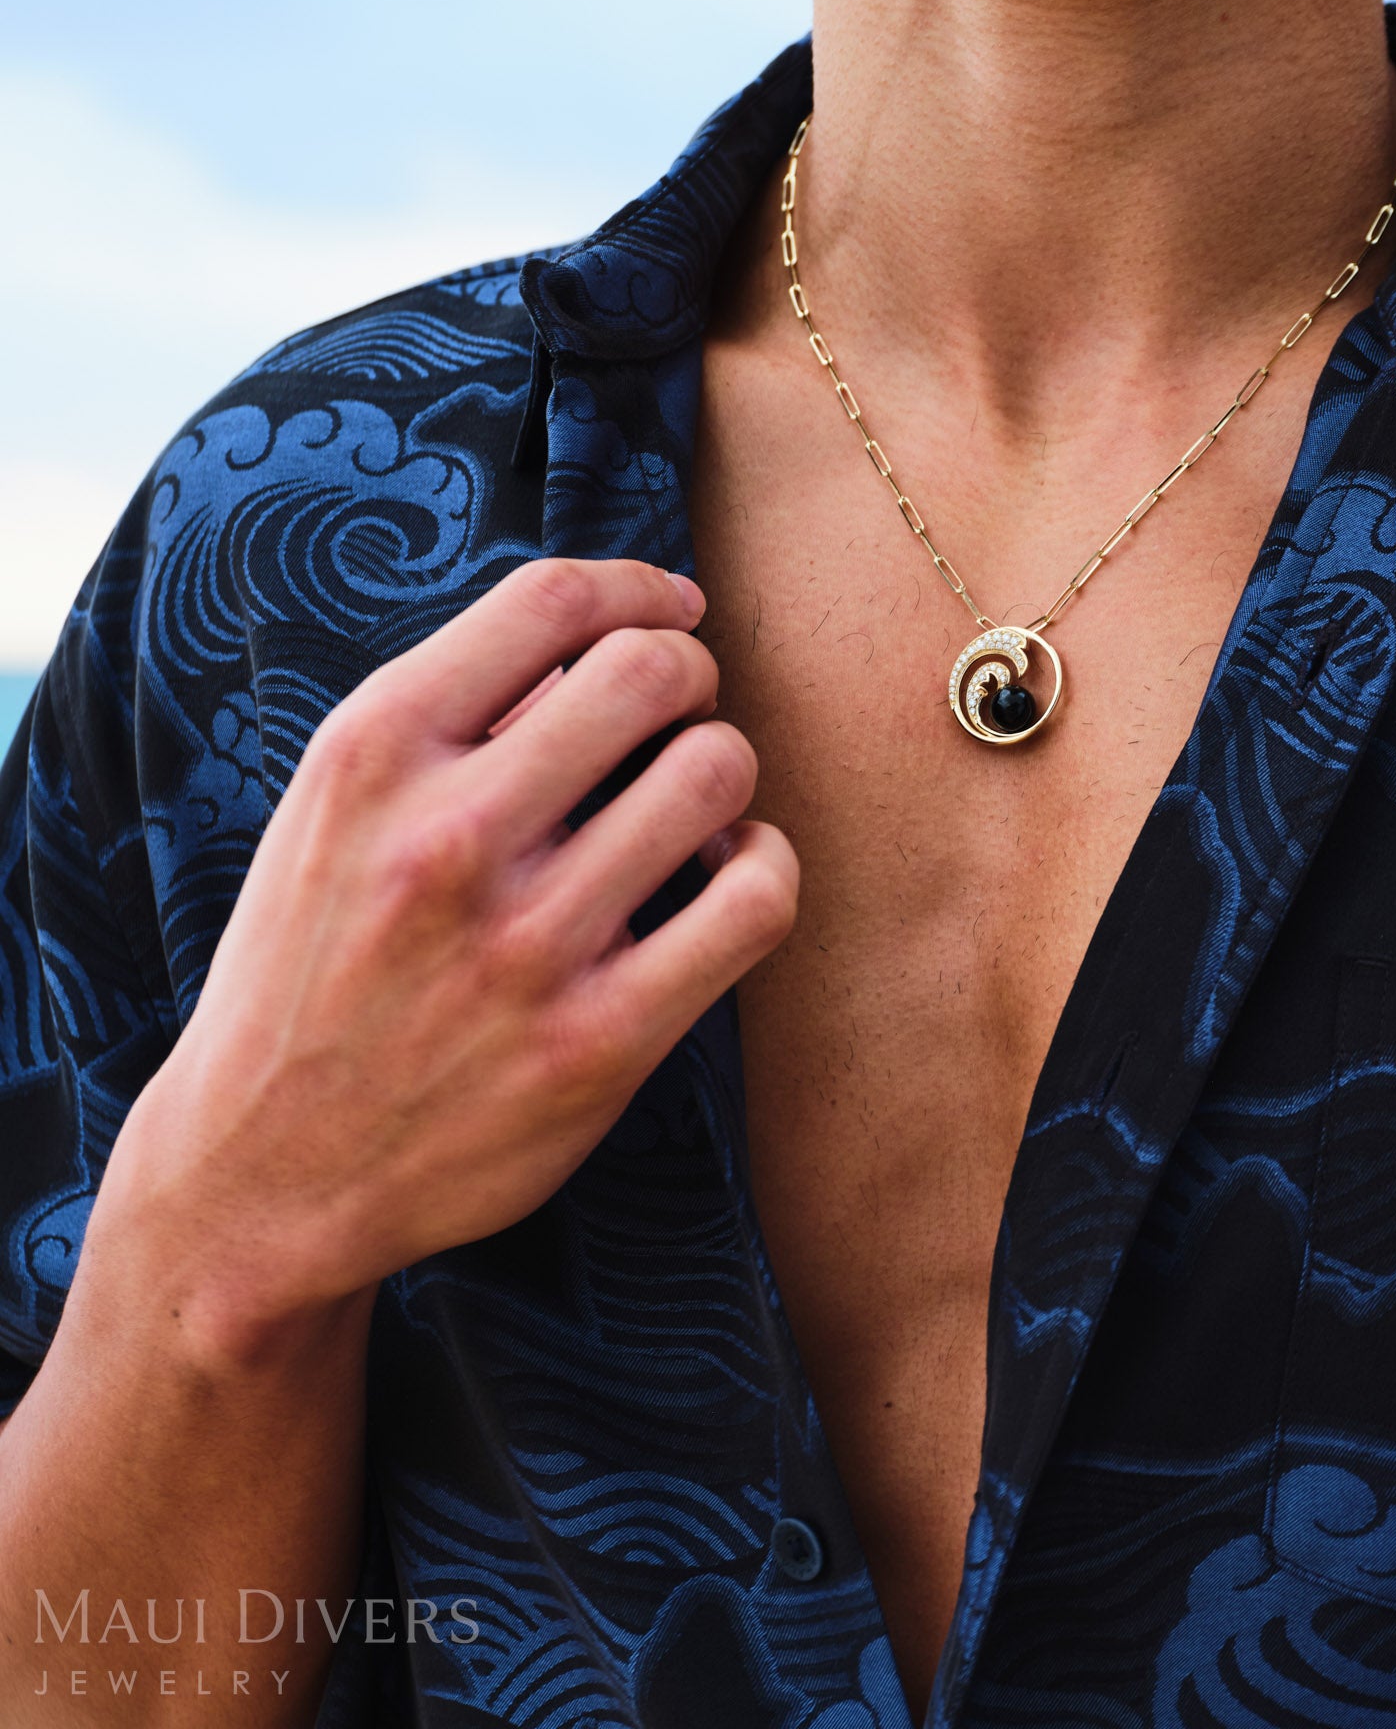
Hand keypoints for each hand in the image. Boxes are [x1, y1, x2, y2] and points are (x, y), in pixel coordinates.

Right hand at [92, 558, 797, 1356]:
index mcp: (372, 755)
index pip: (550, 601)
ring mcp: (527, 946)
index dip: (641, 587)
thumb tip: (599, 638)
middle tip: (682, 712)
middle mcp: (448, 838)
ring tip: (696, 805)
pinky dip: (766, 865)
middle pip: (651, 671)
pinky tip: (730, 874)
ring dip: (725, 769)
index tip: (673, 609)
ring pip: (716, 771)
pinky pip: (755, 899)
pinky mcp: (600, 1042)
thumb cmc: (313, 968)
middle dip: (691, 673)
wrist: (262, 1174)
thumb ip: (453, 718)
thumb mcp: (334, 814)